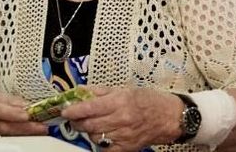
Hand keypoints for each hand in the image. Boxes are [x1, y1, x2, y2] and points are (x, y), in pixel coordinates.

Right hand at [0, 91, 47, 136]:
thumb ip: (11, 100)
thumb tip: (26, 105)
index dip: (12, 113)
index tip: (27, 115)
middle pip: (5, 127)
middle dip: (25, 128)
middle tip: (41, 127)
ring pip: (7, 137)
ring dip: (25, 135)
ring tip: (40, 132)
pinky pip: (6, 142)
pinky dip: (20, 140)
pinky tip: (31, 137)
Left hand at [61, 86, 183, 150]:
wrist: (170, 117)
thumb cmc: (148, 101)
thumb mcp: (124, 89)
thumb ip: (100, 91)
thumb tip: (81, 91)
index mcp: (119, 102)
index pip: (90, 108)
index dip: (74, 110)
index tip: (65, 110)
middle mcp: (121, 119)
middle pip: (89, 125)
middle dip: (77, 121)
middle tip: (74, 118)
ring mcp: (125, 135)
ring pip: (95, 137)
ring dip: (88, 131)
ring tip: (90, 125)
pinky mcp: (128, 148)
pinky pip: (106, 149)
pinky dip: (100, 143)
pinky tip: (102, 135)